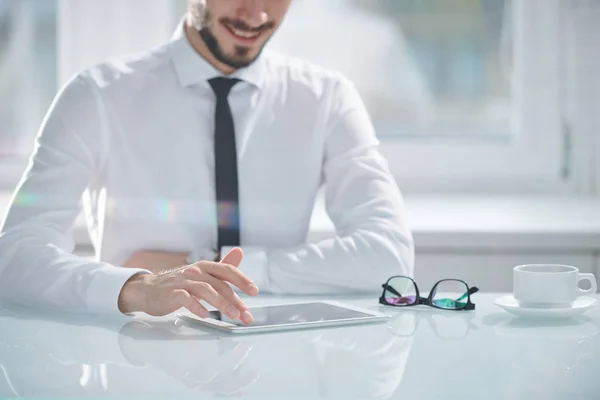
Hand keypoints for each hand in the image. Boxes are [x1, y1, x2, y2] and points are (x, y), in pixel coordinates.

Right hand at [118, 248, 257, 323]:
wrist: (148, 290)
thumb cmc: (180, 283)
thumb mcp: (202, 273)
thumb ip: (222, 266)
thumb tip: (240, 251)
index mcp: (205, 266)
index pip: (227, 270)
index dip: (242, 280)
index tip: (254, 292)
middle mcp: (196, 271)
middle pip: (220, 284)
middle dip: (235, 300)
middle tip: (246, 315)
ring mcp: (183, 282)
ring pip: (206, 290)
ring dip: (222, 304)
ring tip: (233, 316)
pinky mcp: (171, 294)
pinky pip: (186, 299)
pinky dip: (197, 307)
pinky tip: (206, 316)